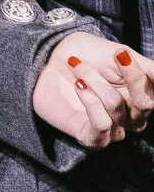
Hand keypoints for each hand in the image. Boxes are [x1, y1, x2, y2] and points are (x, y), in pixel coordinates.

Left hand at [33, 30, 153, 147]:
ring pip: (117, 107)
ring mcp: (115, 129)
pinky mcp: (92, 138)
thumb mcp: (119, 53)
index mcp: (145, 97)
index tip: (122, 53)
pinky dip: (88, 100)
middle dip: (128, 76)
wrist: (48, 59)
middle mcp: (135, 117)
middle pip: (147, 103)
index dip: (139, 74)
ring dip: (95, 81)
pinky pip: (101, 124)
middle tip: (112, 56)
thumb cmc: (86, 55)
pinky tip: (78, 85)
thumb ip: (148, 67)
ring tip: (77, 64)